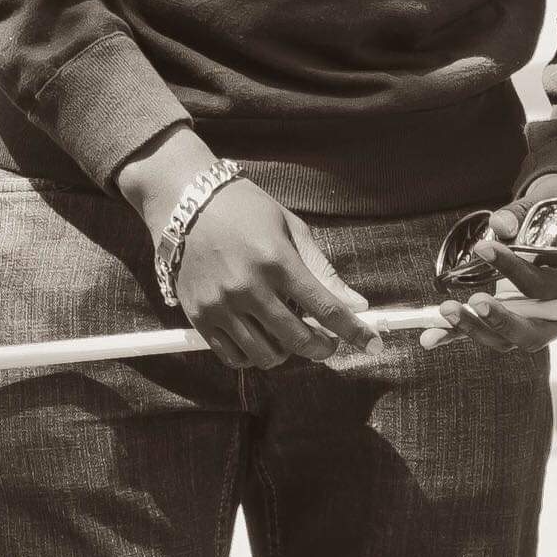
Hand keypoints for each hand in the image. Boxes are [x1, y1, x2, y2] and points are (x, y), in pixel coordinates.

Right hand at [171, 176, 378, 367]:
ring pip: (266, 355)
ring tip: (288, 336)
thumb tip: (355, 303)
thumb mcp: (290, 228)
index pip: (325, 308)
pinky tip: (260, 339)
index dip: (354, 331)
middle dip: (322, 347)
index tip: (372, 343)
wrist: (184, 200)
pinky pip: (233, 357)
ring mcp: (221, 304)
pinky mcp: (199, 315)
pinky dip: (253, 356)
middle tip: (326, 342)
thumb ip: (322, 270)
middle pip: (298, 340)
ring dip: (287, 354)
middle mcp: (248, 286)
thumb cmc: (244, 209)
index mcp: (277, 260)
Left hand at [417, 178, 556, 355]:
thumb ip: (522, 218)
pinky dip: (457, 335)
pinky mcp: (513, 327)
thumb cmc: (554, 224)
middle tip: (475, 300)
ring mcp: (538, 325)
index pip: (547, 286)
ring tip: (446, 310)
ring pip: (508, 340)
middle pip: (533, 331)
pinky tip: (430, 338)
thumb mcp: (542, 214)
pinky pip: (486, 335)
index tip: (484, 248)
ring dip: (475, 328)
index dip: (516, 271)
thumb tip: (500, 223)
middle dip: (502, 318)